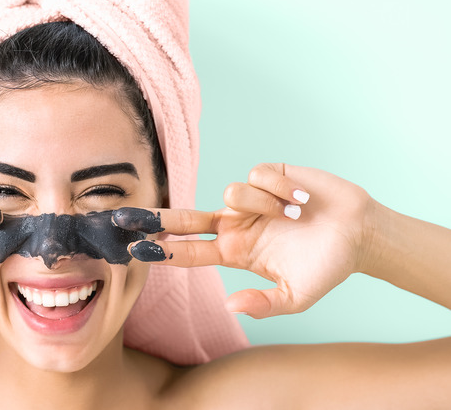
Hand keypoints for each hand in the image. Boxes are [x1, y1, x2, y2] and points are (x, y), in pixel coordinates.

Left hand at [115, 163, 376, 318]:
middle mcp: (236, 224)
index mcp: (236, 252)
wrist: (361, 233)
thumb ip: (263, 304)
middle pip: (185, 217)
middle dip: (154, 217)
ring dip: (263, 205)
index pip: (191, 250)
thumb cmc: (327, 267)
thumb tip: (229, 306)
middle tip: (121, 217)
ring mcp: (249, 200)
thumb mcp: (296, 296)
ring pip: (230, 193)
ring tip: (294, 215)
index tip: (135, 250)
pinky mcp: (268, 176)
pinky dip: (281, 190)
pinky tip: (301, 199)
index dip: (164, 249)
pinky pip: (257, 176)